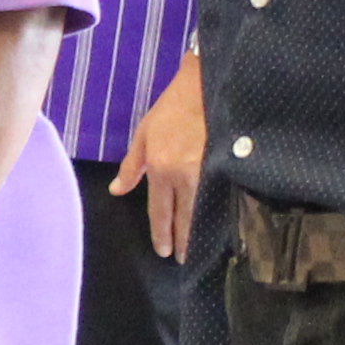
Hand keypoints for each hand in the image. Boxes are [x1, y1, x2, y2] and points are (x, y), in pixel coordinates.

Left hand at [112, 54, 209, 261]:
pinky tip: (219, 226)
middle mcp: (184, 175)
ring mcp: (208, 171)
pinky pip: (220, 198)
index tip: (163, 251)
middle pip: (183, 218)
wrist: (208, 85)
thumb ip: (132, 165)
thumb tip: (118, 190)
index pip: (160, 211)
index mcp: (161, 168)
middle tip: (182, 259)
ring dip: (199, 234)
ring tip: (198, 250)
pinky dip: (217, 214)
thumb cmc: (173, 108)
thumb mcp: (144, 133)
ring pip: (202, 212)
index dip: (161, 233)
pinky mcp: (226, 165)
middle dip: (182, 241)